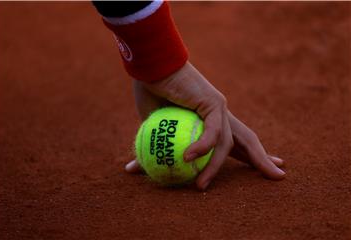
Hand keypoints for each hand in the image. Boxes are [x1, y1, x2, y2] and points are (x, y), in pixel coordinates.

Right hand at [126, 61, 284, 189]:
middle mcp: (220, 115)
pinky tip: (188, 156)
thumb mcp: (151, 130)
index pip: (234, 142)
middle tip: (279, 173)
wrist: (150, 67)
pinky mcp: (214, 102)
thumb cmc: (151, 93)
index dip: (247, 156)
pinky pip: (212, 131)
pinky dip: (201, 146)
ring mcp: (219, 108)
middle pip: (247, 140)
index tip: (263, 166)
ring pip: (228, 143)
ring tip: (199, 186)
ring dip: (215, 167)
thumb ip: (153, 149)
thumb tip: (132, 170)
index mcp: (210, 121)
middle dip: (262, 158)